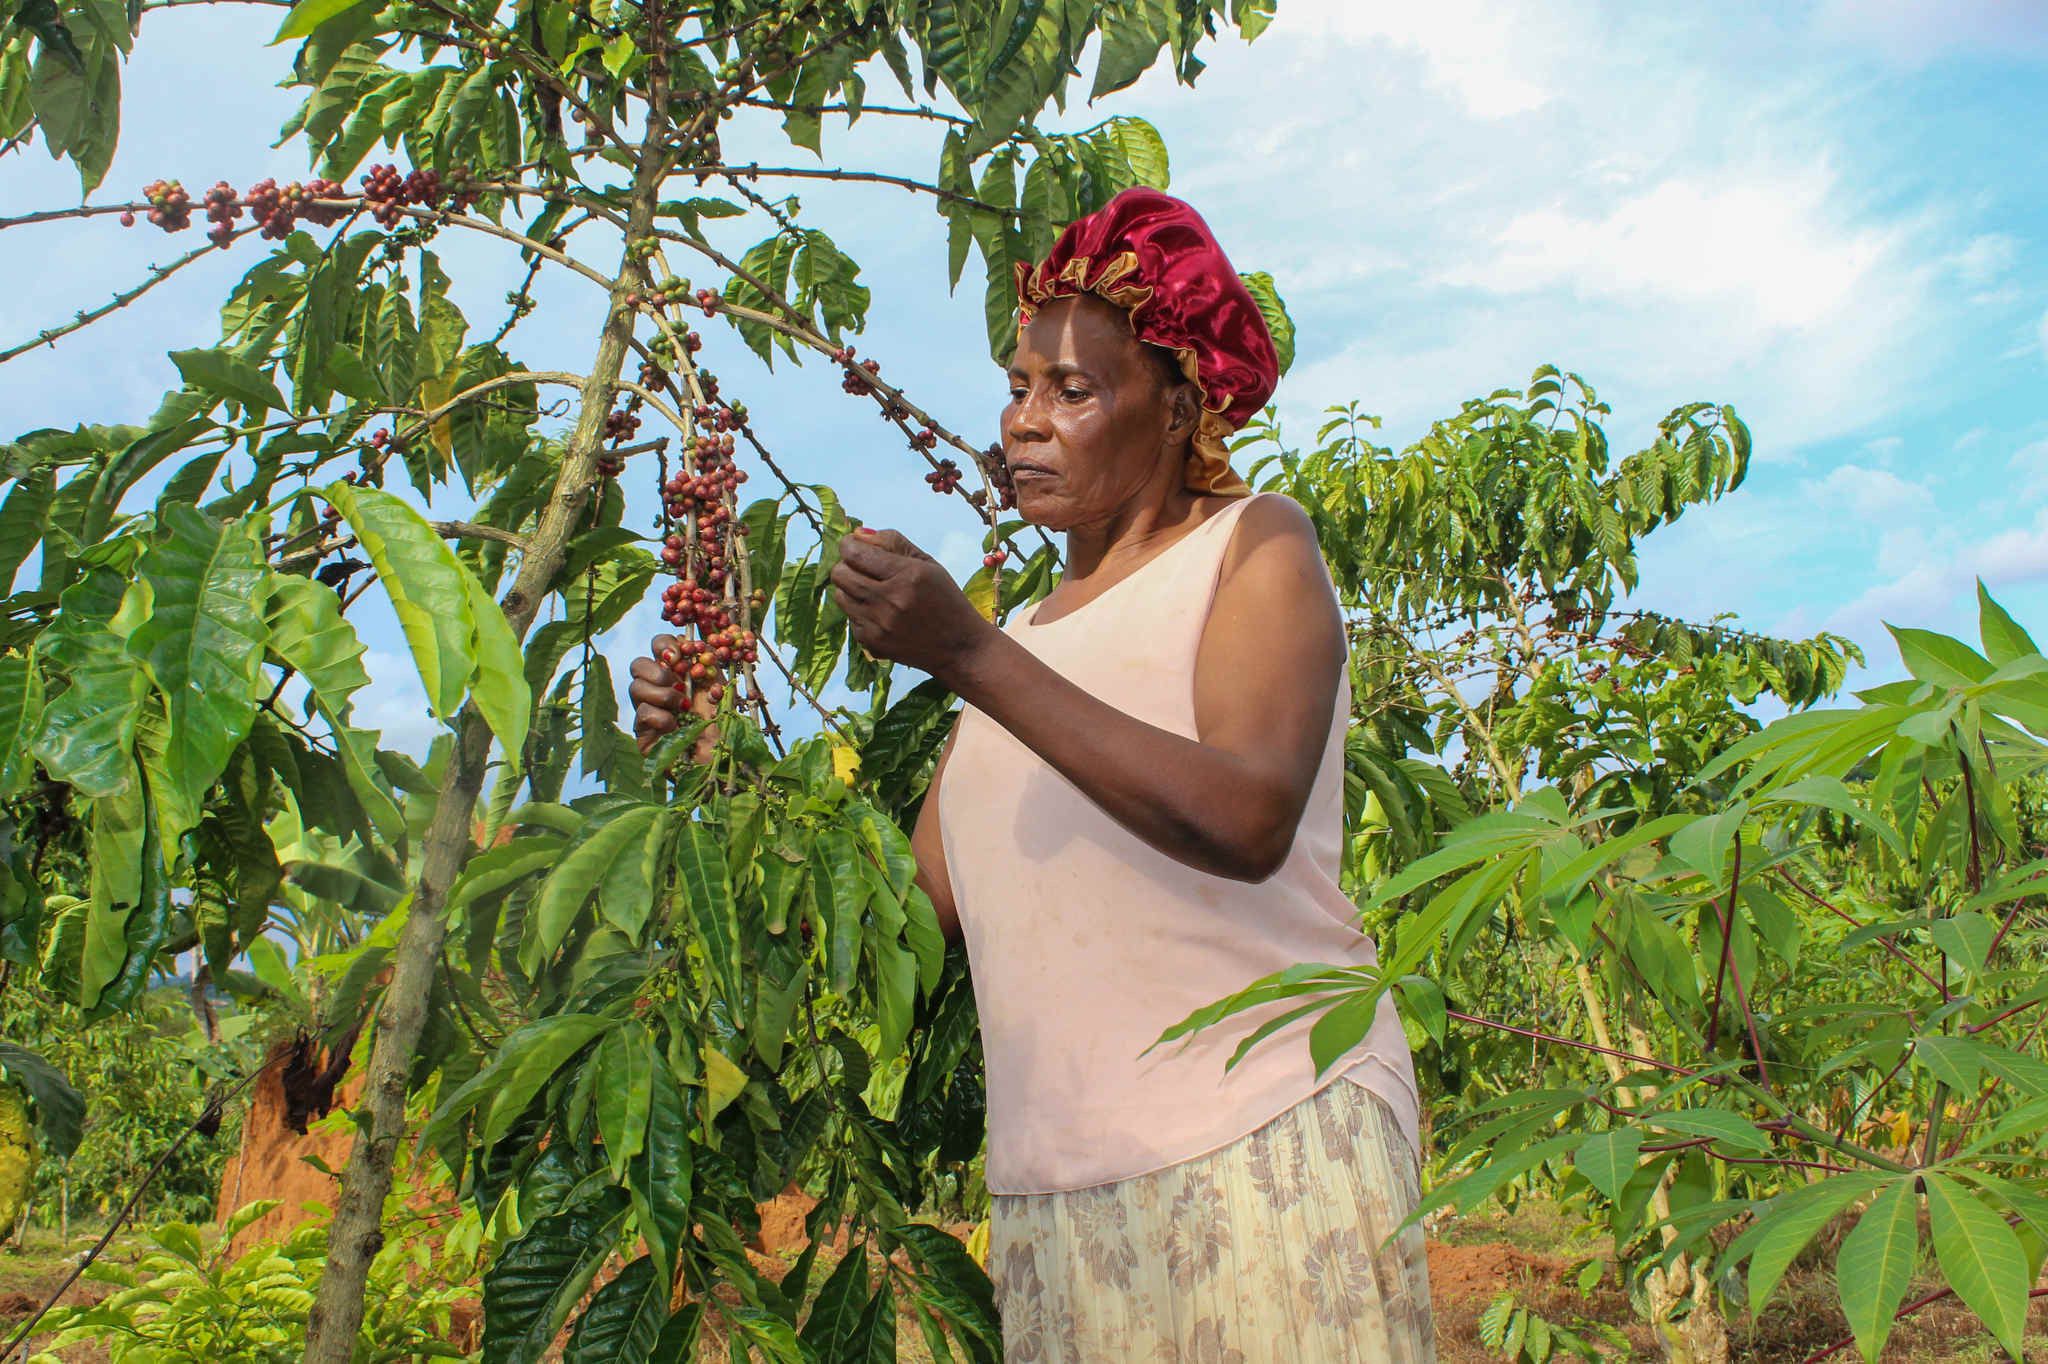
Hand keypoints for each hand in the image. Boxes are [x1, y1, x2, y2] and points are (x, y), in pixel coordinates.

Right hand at [627, 633, 721, 762]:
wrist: (721, 758)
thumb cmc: (723, 723)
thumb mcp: (720, 684)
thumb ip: (709, 657)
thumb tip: (699, 627)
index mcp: (676, 674)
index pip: (658, 647)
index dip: (664, 645)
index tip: (678, 655)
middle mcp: (658, 689)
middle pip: (637, 664)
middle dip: (658, 670)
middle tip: (677, 683)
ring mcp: (647, 711)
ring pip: (635, 687)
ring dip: (662, 694)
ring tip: (682, 707)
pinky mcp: (642, 733)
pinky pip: (641, 713)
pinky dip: (661, 716)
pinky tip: (675, 726)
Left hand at [830, 528, 995, 681]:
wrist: (959, 647)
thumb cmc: (946, 600)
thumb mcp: (928, 564)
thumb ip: (893, 542)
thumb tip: (857, 534)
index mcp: (907, 575)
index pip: (854, 553)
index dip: (848, 544)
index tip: (854, 545)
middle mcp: (889, 600)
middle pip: (839, 573)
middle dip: (846, 565)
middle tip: (863, 567)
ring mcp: (879, 625)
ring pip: (839, 596)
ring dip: (851, 589)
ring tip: (872, 590)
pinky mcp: (872, 643)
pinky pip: (850, 618)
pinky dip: (860, 612)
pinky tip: (881, 613)